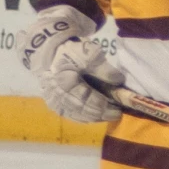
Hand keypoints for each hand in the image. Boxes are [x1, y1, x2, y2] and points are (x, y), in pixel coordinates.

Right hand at [20, 6, 122, 123]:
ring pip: (77, 115)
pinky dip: (84, 117)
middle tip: (116, 114)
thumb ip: (103, 69)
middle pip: (83, 110)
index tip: (118, 108)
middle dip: (101, 114)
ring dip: (94, 117)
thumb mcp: (89, 54)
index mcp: (64, 82)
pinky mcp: (54, 104)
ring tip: (109, 114)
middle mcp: (57, 96)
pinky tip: (95, 116)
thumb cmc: (71, 52)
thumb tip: (119, 81)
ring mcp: (54, 102)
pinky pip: (71, 115)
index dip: (103, 106)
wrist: (50, 52)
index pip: (87, 99)